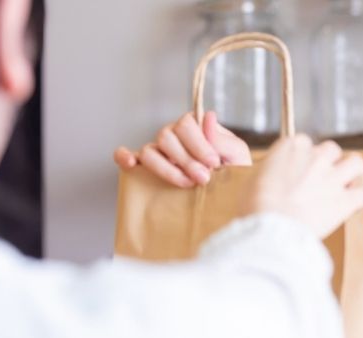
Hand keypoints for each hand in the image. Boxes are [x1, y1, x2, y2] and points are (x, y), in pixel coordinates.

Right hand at [113, 111, 252, 187]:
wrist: (232, 195)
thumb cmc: (235, 171)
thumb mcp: (237, 154)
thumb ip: (222, 138)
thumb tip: (208, 117)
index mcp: (195, 126)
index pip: (185, 124)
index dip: (198, 144)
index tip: (214, 163)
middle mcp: (174, 134)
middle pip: (165, 137)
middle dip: (185, 160)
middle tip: (204, 178)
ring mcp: (160, 150)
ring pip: (149, 151)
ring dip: (167, 169)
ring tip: (187, 183)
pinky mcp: (149, 167)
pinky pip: (129, 156)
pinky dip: (124, 157)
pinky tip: (130, 164)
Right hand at [243, 135, 362, 238]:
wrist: (271, 232)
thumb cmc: (256, 209)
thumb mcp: (251, 180)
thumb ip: (268, 170)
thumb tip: (271, 174)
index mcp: (291, 147)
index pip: (303, 142)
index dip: (302, 158)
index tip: (298, 171)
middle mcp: (315, 157)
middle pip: (330, 149)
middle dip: (327, 163)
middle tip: (320, 179)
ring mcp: (333, 177)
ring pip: (356, 162)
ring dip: (352, 172)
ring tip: (345, 183)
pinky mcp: (346, 200)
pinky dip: (359, 199)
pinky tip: (352, 205)